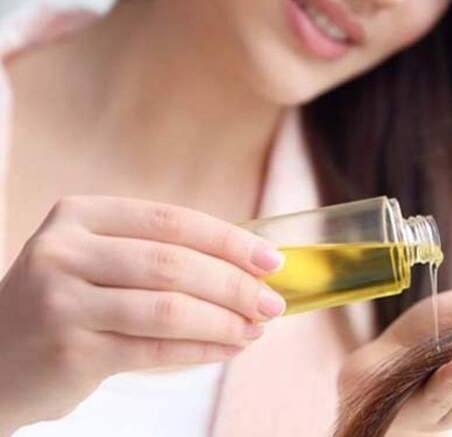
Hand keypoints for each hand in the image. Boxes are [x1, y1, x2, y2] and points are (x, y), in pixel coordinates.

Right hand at [0, 196, 285, 432]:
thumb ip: (159, 252)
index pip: (172, 221)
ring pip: (167, 308)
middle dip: (234, 284)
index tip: (271, 260)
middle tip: (272, 302)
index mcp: (80, 216)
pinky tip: (228, 348)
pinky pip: (155, 349)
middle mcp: (65, 252)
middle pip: (173, 264)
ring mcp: (62, 302)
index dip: (228, 240)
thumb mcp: (97, 258)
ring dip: (224, 320)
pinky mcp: (69, 351)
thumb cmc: (66, 300)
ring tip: (255, 328)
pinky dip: (201, 349)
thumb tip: (248, 265)